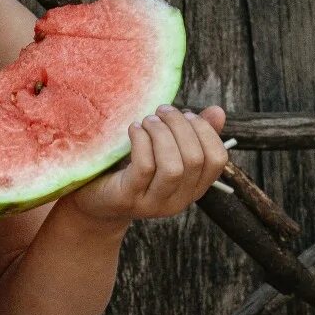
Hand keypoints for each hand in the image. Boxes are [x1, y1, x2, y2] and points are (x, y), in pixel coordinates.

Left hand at [66, 104, 228, 224]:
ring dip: (162, 134)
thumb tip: (218, 112)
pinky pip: (144, 168)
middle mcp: (178, 200)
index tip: (187, 114)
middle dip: (180, 126)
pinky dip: (142, 142)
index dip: (205, 131)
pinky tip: (134, 129)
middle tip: (162, 110)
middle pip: (195, 160)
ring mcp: (153, 203)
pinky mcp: (128, 199)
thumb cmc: (134, 169)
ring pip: (173, 167)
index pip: (217, 160)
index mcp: (193, 188)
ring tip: (148, 120)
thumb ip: (192, 133)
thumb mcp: (165, 150)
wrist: (96, 199)